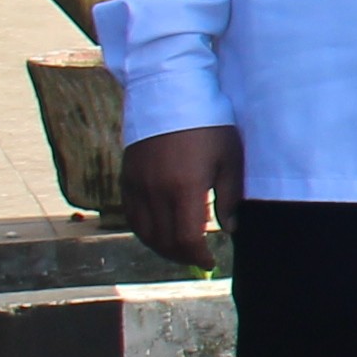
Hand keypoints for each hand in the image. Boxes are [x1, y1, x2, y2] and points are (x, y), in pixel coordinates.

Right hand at [122, 126, 237, 270]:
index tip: (210, 261)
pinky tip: (159, 231)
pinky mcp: (126, 177)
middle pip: (163, 240)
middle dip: (181, 256)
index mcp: (183, 188)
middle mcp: (155, 191)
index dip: (198, 256)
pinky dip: (144, 230)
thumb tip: (230, 229)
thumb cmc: (208, 125)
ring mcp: (137, 185)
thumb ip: (229, 197)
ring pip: (143, 232)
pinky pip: (131, 215)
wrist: (171, 94)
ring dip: (161, 247)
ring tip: (180, 250)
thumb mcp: (229, 159)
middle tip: (197, 258)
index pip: (186, 239)